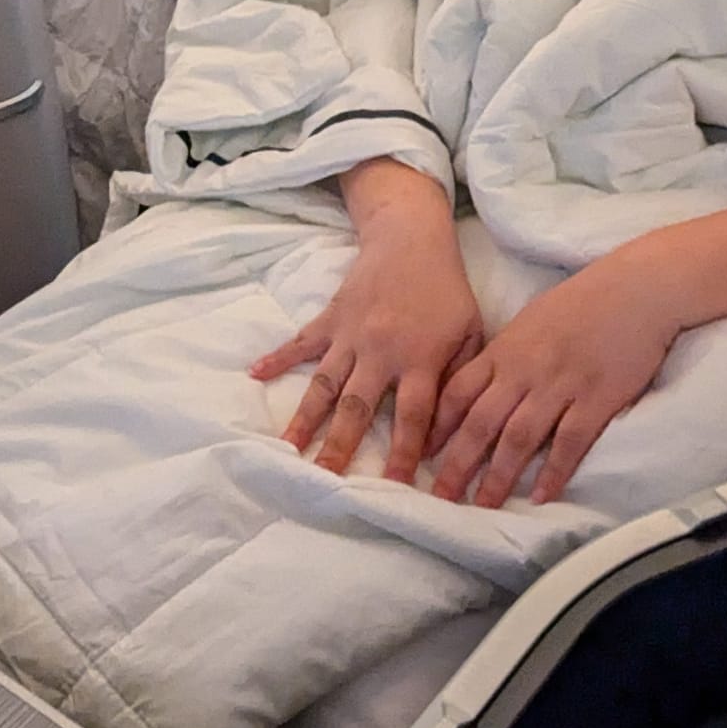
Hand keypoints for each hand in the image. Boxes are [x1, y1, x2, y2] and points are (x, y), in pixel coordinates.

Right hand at [252, 206, 483, 480]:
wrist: (412, 239)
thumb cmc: (447, 292)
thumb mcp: (471, 334)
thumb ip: (459, 382)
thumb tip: (444, 433)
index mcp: (419, 359)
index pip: (413, 416)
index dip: (403, 453)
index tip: (394, 488)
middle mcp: (380, 351)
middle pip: (357, 408)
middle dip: (340, 447)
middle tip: (325, 480)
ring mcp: (350, 335)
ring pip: (324, 385)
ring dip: (305, 419)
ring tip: (288, 450)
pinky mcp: (331, 319)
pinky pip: (301, 343)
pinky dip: (277, 358)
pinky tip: (255, 375)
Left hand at [428, 246, 683, 509]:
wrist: (636, 288)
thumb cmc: (583, 301)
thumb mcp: (530, 322)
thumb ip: (505, 356)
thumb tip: (482, 387)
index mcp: (505, 350)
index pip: (458, 393)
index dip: (438, 428)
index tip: (421, 456)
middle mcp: (524, 370)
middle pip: (480, 423)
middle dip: (456, 464)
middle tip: (439, 498)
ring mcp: (560, 385)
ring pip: (519, 438)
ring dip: (498, 476)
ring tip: (483, 506)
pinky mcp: (597, 398)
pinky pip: (570, 442)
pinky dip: (554, 472)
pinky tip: (541, 497)